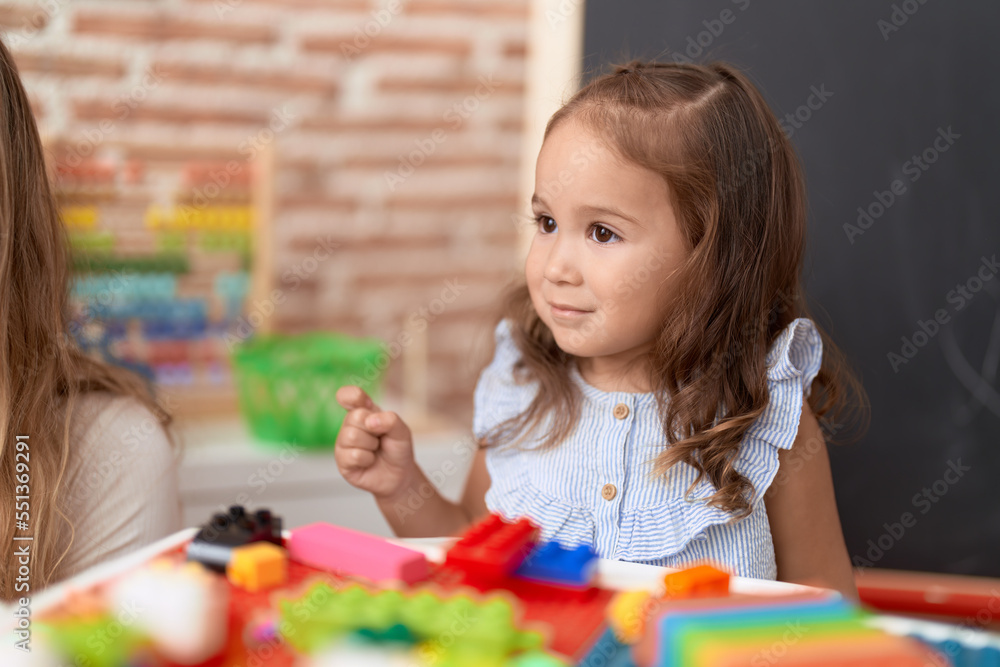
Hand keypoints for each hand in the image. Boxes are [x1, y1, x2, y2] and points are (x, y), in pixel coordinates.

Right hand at [334, 385, 415, 499]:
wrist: (399, 474)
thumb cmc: (397, 449)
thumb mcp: (402, 431)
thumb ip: (390, 420)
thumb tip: (370, 421)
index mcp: (363, 411)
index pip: (349, 396)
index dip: (351, 395)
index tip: (358, 398)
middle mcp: (349, 425)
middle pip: (354, 416)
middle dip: (374, 429)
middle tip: (379, 438)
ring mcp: (343, 443)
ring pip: (352, 436)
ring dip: (371, 445)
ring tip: (375, 450)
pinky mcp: (342, 461)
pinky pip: (353, 455)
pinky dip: (367, 459)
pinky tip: (369, 461)